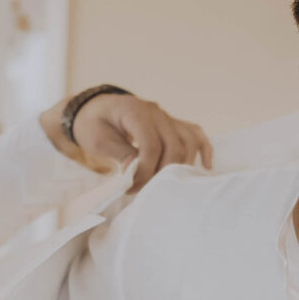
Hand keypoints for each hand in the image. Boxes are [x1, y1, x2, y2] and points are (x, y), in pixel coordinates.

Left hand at [47, 90, 213, 188]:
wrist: (92, 109)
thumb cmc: (92, 124)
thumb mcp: (98, 140)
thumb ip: (122, 153)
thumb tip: (140, 170)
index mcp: (135, 111)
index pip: (151, 145)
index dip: (145, 170)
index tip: (132, 186)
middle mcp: (156, 112)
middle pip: (173, 146)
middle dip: (161, 173)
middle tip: (143, 190)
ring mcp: (166, 117)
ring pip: (187, 141)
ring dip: (179, 166)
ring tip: (163, 183)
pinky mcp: (170, 124)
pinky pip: (194, 134)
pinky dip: (203, 149)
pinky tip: (206, 166)